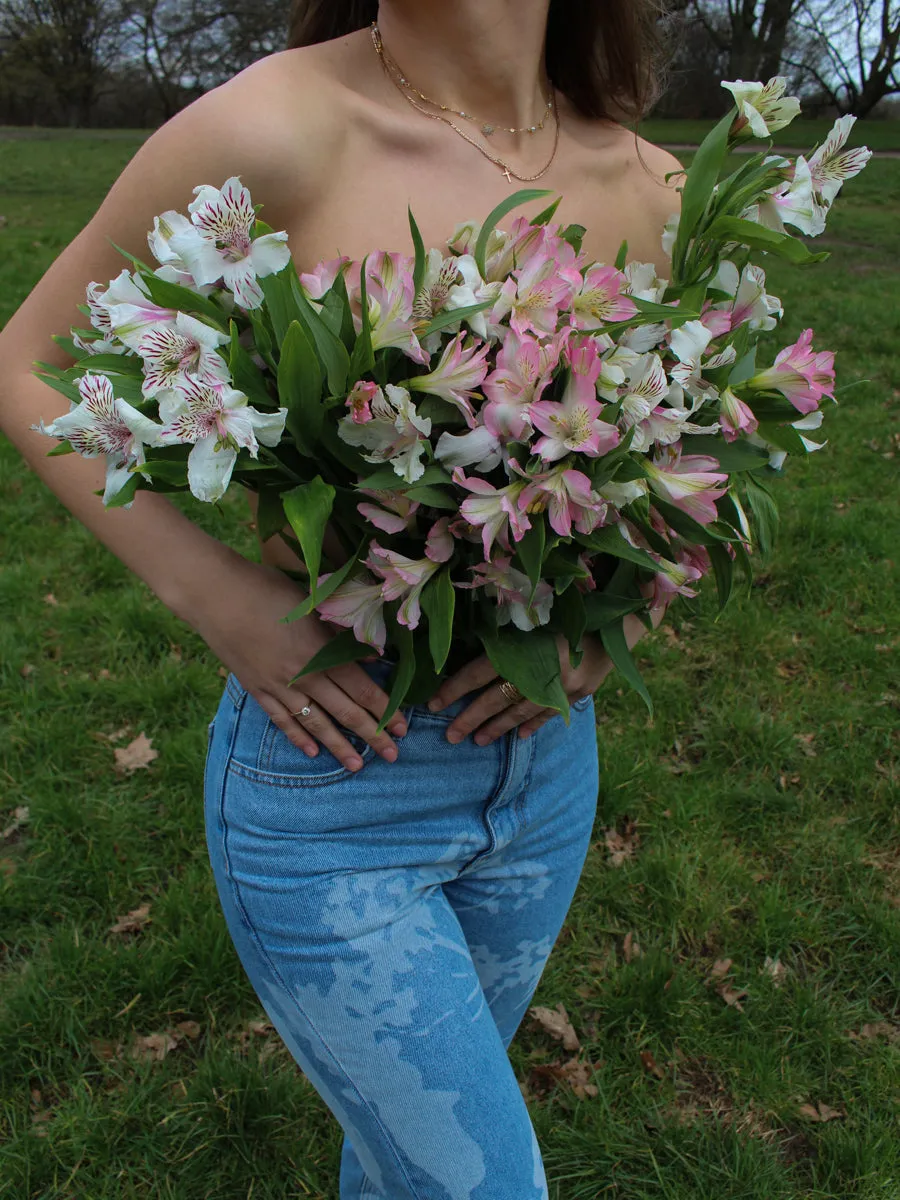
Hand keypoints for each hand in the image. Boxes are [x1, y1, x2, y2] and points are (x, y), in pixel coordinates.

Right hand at [192, 555, 406, 770]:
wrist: (215, 594)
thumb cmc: (267, 588)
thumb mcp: (312, 604)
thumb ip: (341, 631)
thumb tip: (373, 655)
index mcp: (321, 652)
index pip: (363, 689)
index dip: (386, 710)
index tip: (404, 727)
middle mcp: (303, 675)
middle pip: (345, 712)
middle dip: (373, 736)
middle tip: (393, 756)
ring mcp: (278, 686)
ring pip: (315, 723)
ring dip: (339, 746)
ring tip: (357, 766)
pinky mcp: (256, 688)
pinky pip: (281, 719)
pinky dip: (297, 736)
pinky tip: (312, 751)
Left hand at [424, 633, 613, 744]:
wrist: (619, 614)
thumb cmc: (567, 606)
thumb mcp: (531, 616)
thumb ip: (505, 637)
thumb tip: (469, 656)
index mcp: (522, 647)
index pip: (478, 673)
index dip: (454, 689)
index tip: (434, 704)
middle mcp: (539, 670)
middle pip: (496, 698)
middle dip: (470, 718)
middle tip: (450, 736)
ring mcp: (561, 686)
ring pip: (521, 711)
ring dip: (498, 727)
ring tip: (478, 741)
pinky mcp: (580, 691)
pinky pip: (550, 713)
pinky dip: (533, 724)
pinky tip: (520, 736)